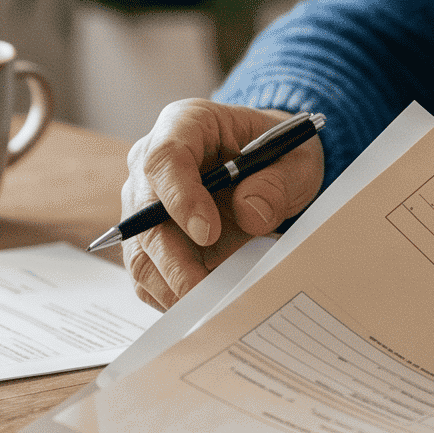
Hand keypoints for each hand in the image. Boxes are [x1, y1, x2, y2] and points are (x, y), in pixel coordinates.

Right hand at [120, 100, 323, 309]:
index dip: (180, 197)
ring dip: (169, 282)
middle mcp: (152, 163)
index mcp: (185, 124)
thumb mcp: (294, 159)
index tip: (207, 232)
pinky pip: (147, 272)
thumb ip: (277, 181)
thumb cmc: (277, 153)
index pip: (165, 158)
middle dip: (172, 258)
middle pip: (143, 213)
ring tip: (206, 308)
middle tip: (202, 290)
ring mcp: (145, 202)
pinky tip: (200, 307)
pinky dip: (169, 294)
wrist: (271, 165)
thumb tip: (250, 213)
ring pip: (140, 249)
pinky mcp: (149, 238)